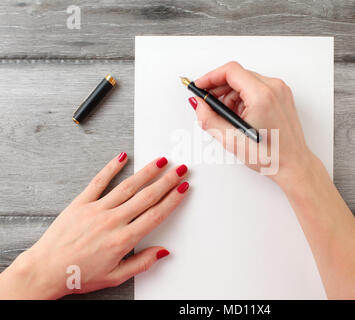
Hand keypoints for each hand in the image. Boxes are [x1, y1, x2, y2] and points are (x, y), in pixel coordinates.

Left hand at [0, 153, 189, 298]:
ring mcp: (96, 209)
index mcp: (123, 240)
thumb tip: (162, 252)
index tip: (183, 188)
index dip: (173, 199)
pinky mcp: (81, 203)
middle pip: (146, 196)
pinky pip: (99, 182)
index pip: (155, 214)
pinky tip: (121, 158)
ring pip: (127, 186)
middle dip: (167, 181)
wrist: (45, 270)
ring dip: (146, 172)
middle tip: (180, 169)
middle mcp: (112, 221)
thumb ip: (142, 263)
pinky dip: (111, 168)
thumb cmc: (77, 275)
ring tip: (160, 161)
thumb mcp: (115, 276)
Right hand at [189, 61, 315, 182]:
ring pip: (246, 81)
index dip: (210, 77)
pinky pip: (256, 88)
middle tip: (208, 104)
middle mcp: (274, 88)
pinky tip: (240, 116)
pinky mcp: (282, 96)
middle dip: (219, 88)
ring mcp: (280, 91)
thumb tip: (198, 104)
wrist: (293, 164)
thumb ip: (209, 119)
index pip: (230, 71)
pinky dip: (243, 98)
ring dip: (231, 95)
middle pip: (238, 75)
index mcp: (262, 96)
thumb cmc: (270, 155)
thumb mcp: (231, 139)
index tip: (200, 86)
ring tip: (227, 117)